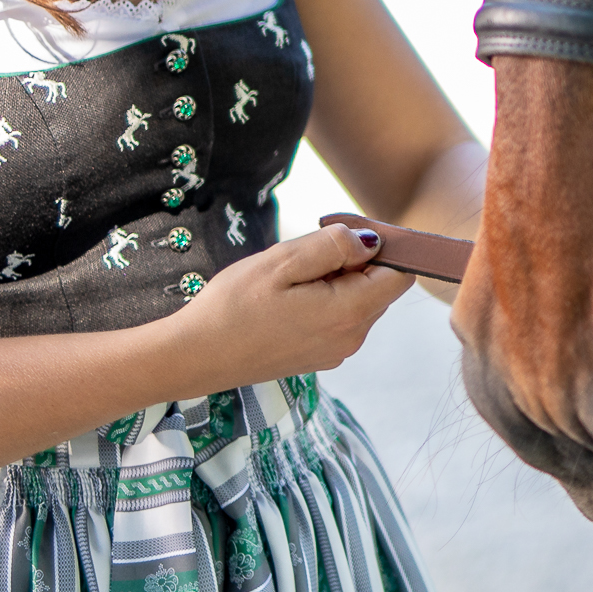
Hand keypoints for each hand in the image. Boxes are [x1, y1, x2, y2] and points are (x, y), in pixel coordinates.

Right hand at [153, 225, 414, 400]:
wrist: (192, 357)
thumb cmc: (232, 307)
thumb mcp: (282, 261)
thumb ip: (334, 246)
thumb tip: (372, 241)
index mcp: (349, 314)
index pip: (400, 273)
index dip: (382, 246)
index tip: (344, 234)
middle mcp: (351, 338)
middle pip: (380, 286)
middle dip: (355, 262)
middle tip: (306, 254)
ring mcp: (336, 352)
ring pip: (358, 300)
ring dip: (336, 281)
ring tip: (290, 279)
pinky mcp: (318, 357)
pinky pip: (339, 318)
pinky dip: (324, 300)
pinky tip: (286, 300)